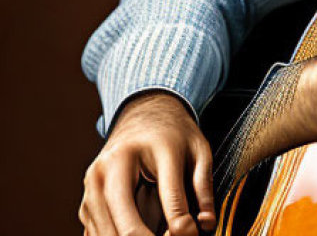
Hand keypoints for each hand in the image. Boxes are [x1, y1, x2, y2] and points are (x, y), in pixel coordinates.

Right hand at [79, 91, 215, 235]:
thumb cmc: (172, 136)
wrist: (141, 117)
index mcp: (136, 152)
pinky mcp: (85, 208)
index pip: (167, 196)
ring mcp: (90, 191)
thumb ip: (203, 185)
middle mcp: (105, 172)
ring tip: (160, 234)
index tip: (193, 232)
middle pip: (125, 229)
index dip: (184, 225)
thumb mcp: (197, 149)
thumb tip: (206, 224)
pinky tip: (143, 233)